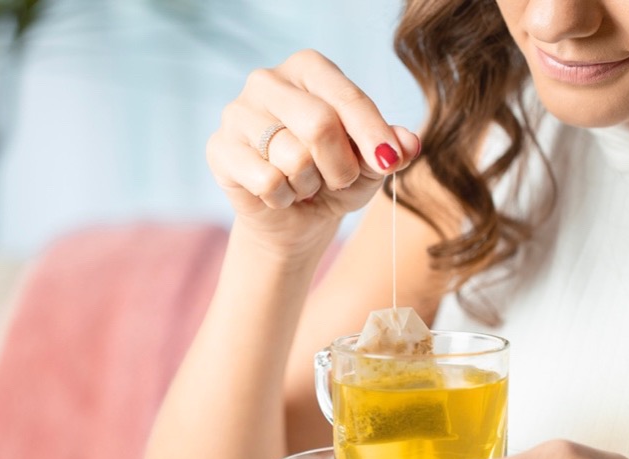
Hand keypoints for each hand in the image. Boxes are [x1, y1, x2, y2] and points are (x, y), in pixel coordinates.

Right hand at [207, 49, 419, 257]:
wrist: (293, 220)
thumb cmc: (332, 179)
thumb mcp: (370, 164)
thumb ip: (389, 148)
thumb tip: (408, 144)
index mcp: (307, 68)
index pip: (346, 97)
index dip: (372, 133)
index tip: (390, 161)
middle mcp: (267, 80)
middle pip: (319, 124)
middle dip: (341, 166)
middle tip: (340, 181)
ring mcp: (237, 113)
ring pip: (293, 158)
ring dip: (309, 185)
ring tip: (302, 184)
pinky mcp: (219, 148)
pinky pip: (267, 181)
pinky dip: (283, 198)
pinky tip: (278, 194)